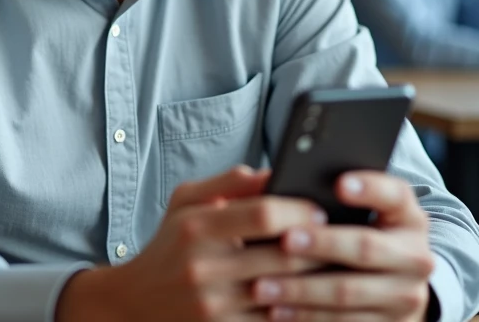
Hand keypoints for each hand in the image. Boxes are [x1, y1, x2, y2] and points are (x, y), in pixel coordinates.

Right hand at [55, 166, 327, 321]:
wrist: (133, 304)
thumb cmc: (169, 246)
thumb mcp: (185, 202)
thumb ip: (228, 183)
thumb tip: (271, 171)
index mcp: (197, 227)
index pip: (263, 213)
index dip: (300, 210)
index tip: (321, 210)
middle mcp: (204, 267)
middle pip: (283, 255)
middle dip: (320, 248)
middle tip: (345, 241)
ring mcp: (214, 306)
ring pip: (286, 294)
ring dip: (317, 283)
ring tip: (339, 270)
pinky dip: (299, 312)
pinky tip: (315, 301)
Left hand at [252, 172, 433, 321]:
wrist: (391, 285)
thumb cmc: (358, 233)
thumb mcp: (361, 211)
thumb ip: (332, 193)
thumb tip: (282, 184)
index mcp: (408, 216)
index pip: (395, 195)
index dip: (370, 187)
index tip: (338, 183)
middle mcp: (416, 255)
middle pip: (367, 247)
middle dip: (322, 243)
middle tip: (284, 240)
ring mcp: (406, 294)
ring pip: (348, 291)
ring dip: (301, 289)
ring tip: (262, 285)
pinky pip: (343, 321)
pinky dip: (306, 315)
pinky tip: (276, 309)